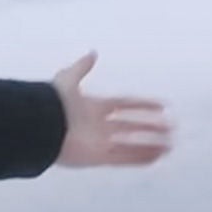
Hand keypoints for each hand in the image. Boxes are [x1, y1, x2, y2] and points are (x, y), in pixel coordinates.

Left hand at [50, 51, 172, 168]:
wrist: (39, 127)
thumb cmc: (52, 104)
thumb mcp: (67, 79)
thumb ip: (81, 67)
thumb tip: (92, 53)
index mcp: (93, 107)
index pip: (124, 105)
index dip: (142, 105)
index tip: (162, 107)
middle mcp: (99, 126)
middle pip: (131, 127)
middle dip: (151, 128)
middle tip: (171, 128)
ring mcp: (99, 142)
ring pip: (130, 144)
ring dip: (150, 145)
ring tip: (170, 146)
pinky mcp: (98, 157)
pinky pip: (124, 158)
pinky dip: (140, 157)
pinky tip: (157, 157)